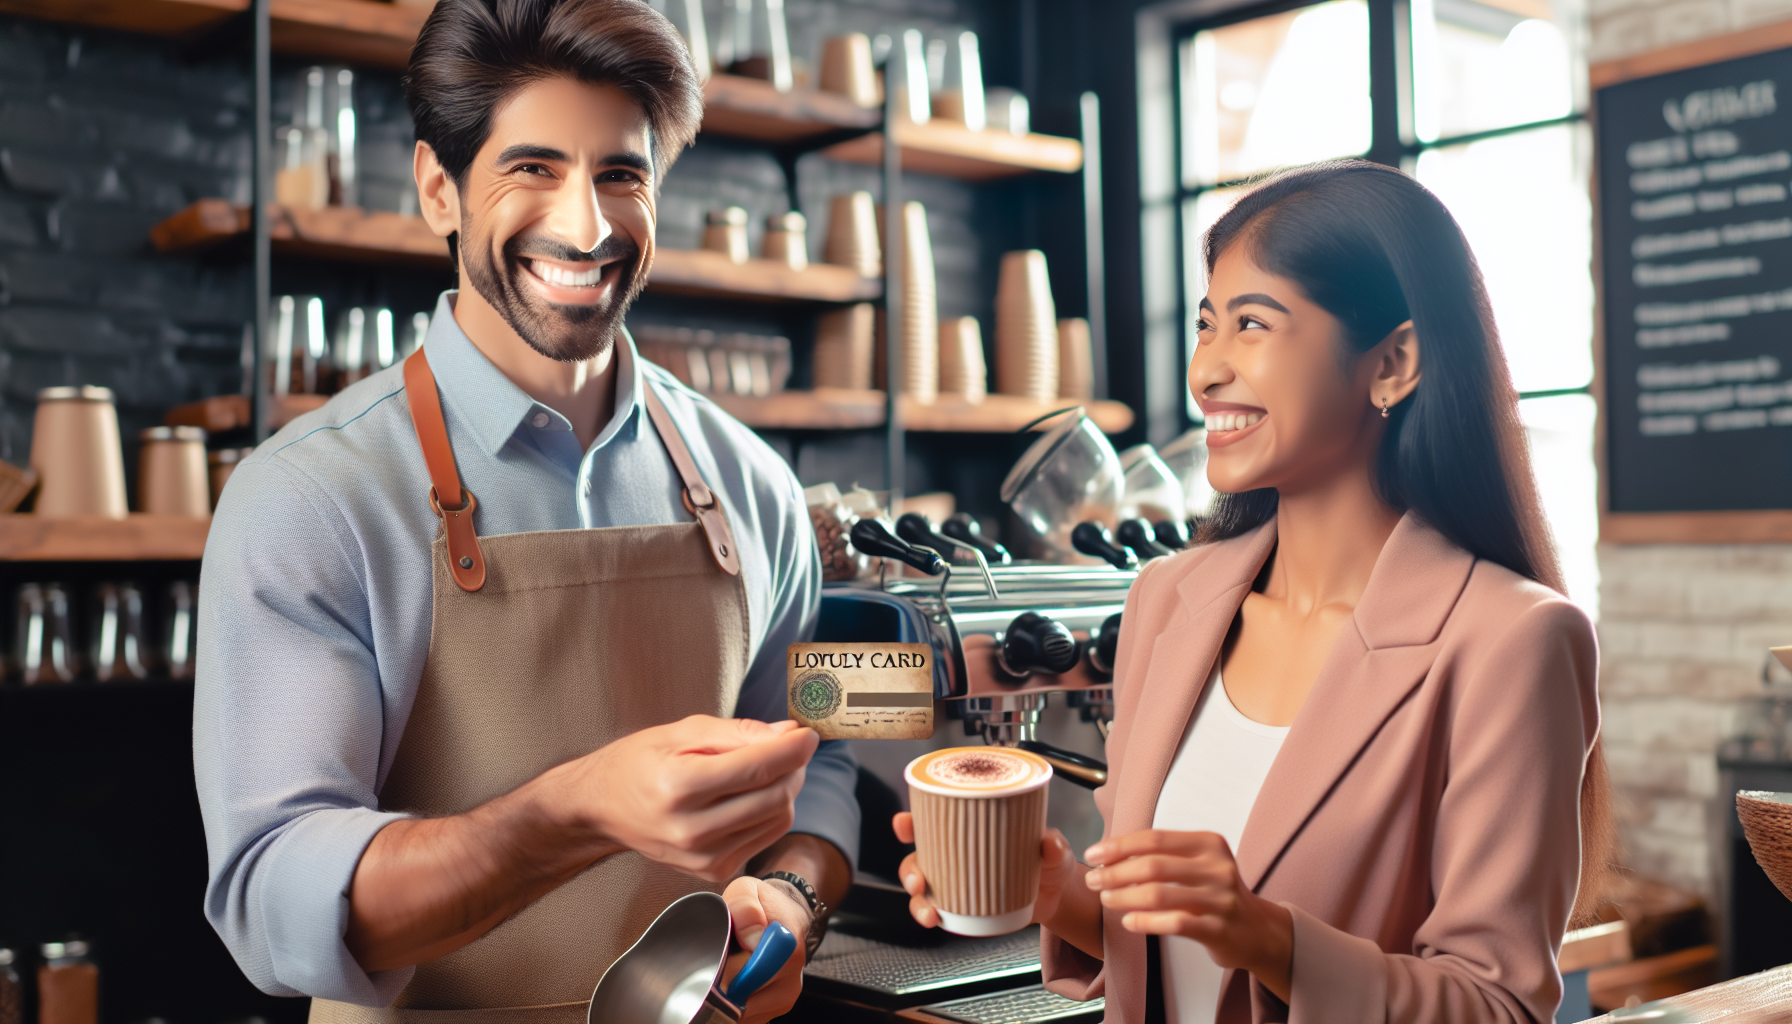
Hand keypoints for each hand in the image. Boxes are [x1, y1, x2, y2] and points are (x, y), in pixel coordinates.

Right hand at [549, 715, 818, 881]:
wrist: (603, 809)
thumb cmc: (639, 763)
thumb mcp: (681, 731)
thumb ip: (738, 732)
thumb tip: (787, 734)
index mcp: (679, 786)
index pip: (757, 767)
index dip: (793, 748)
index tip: (809, 733)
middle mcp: (691, 829)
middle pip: (775, 796)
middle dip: (794, 766)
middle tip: (790, 745)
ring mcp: (702, 857)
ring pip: (778, 818)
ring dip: (786, 788)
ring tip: (767, 767)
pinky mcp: (712, 872)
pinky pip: (766, 837)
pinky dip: (772, 812)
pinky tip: (753, 795)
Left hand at [722, 875, 810, 1023]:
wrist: (785, 915)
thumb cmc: (762, 904)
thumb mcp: (747, 889)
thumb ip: (745, 905)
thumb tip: (751, 937)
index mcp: (786, 942)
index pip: (754, 971)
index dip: (728, 971)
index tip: (717, 962)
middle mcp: (793, 972)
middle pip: (744, 995)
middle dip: (723, 985)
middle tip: (714, 965)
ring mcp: (787, 993)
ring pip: (746, 1012)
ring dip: (729, 998)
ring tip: (725, 973)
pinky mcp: (780, 1006)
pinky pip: (751, 1017)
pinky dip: (736, 1007)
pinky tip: (734, 986)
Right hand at [892, 812, 1075, 929]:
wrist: (1055, 896)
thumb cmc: (1048, 861)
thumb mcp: (1054, 850)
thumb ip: (1053, 845)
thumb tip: (1049, 841)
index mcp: (968, 831)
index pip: (931, 821)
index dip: (911, 822)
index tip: (903, 823)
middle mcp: (954, 855)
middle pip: (917, 858)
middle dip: (909, 870)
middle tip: (919, 880)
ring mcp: (955, 883)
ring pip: (921, 890)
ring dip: (917, 902)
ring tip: (929, 913)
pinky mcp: (962, 908)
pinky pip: (938, 912)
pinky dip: (931, 917)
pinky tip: (937, 921)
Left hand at [1084, 830, 1292, 1000]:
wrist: (1257, 930)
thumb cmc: (1215, 893)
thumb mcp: (1198, 863)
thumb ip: (1163, 855)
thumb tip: (1110, 852)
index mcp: (1209, 843)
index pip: (1155, 838)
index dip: (1119, 846)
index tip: (1093, 854)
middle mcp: (1217, 868)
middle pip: (1154, 865)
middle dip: (1116, 872)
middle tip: (1093, 880)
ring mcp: (1220, 899)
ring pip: (1160, 895)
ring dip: (1125, 897)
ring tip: (1106, 900)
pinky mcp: (1218, 929)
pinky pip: (1175, 923)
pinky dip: (1146, 922)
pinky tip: (1128, 922)